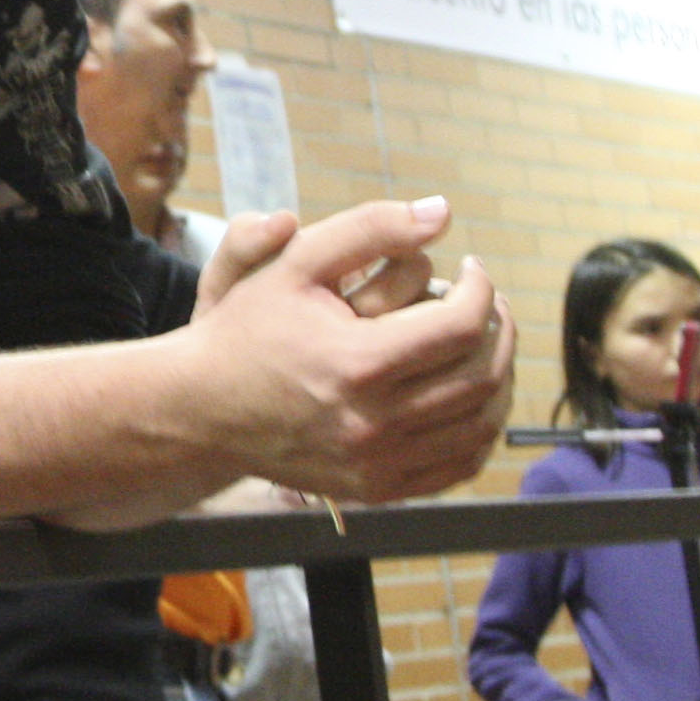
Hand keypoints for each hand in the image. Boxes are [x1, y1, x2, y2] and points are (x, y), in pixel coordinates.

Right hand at [174, 197, 513, 504]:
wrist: (201, 408)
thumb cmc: (247, 329)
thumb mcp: (297, 262)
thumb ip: (371, 227)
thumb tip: (442, 212)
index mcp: (357, 363)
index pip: (461, 326)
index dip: (480, 289)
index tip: (470, 270)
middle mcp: (373, 422)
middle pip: (480, 376)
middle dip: (498, 329)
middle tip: (486, 302)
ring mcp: (377, 463)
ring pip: (479, 425)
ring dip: (498, 377)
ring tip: (482, 343)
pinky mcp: (376, 488)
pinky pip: (457, 466)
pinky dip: (479, 429)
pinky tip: (468, 393)